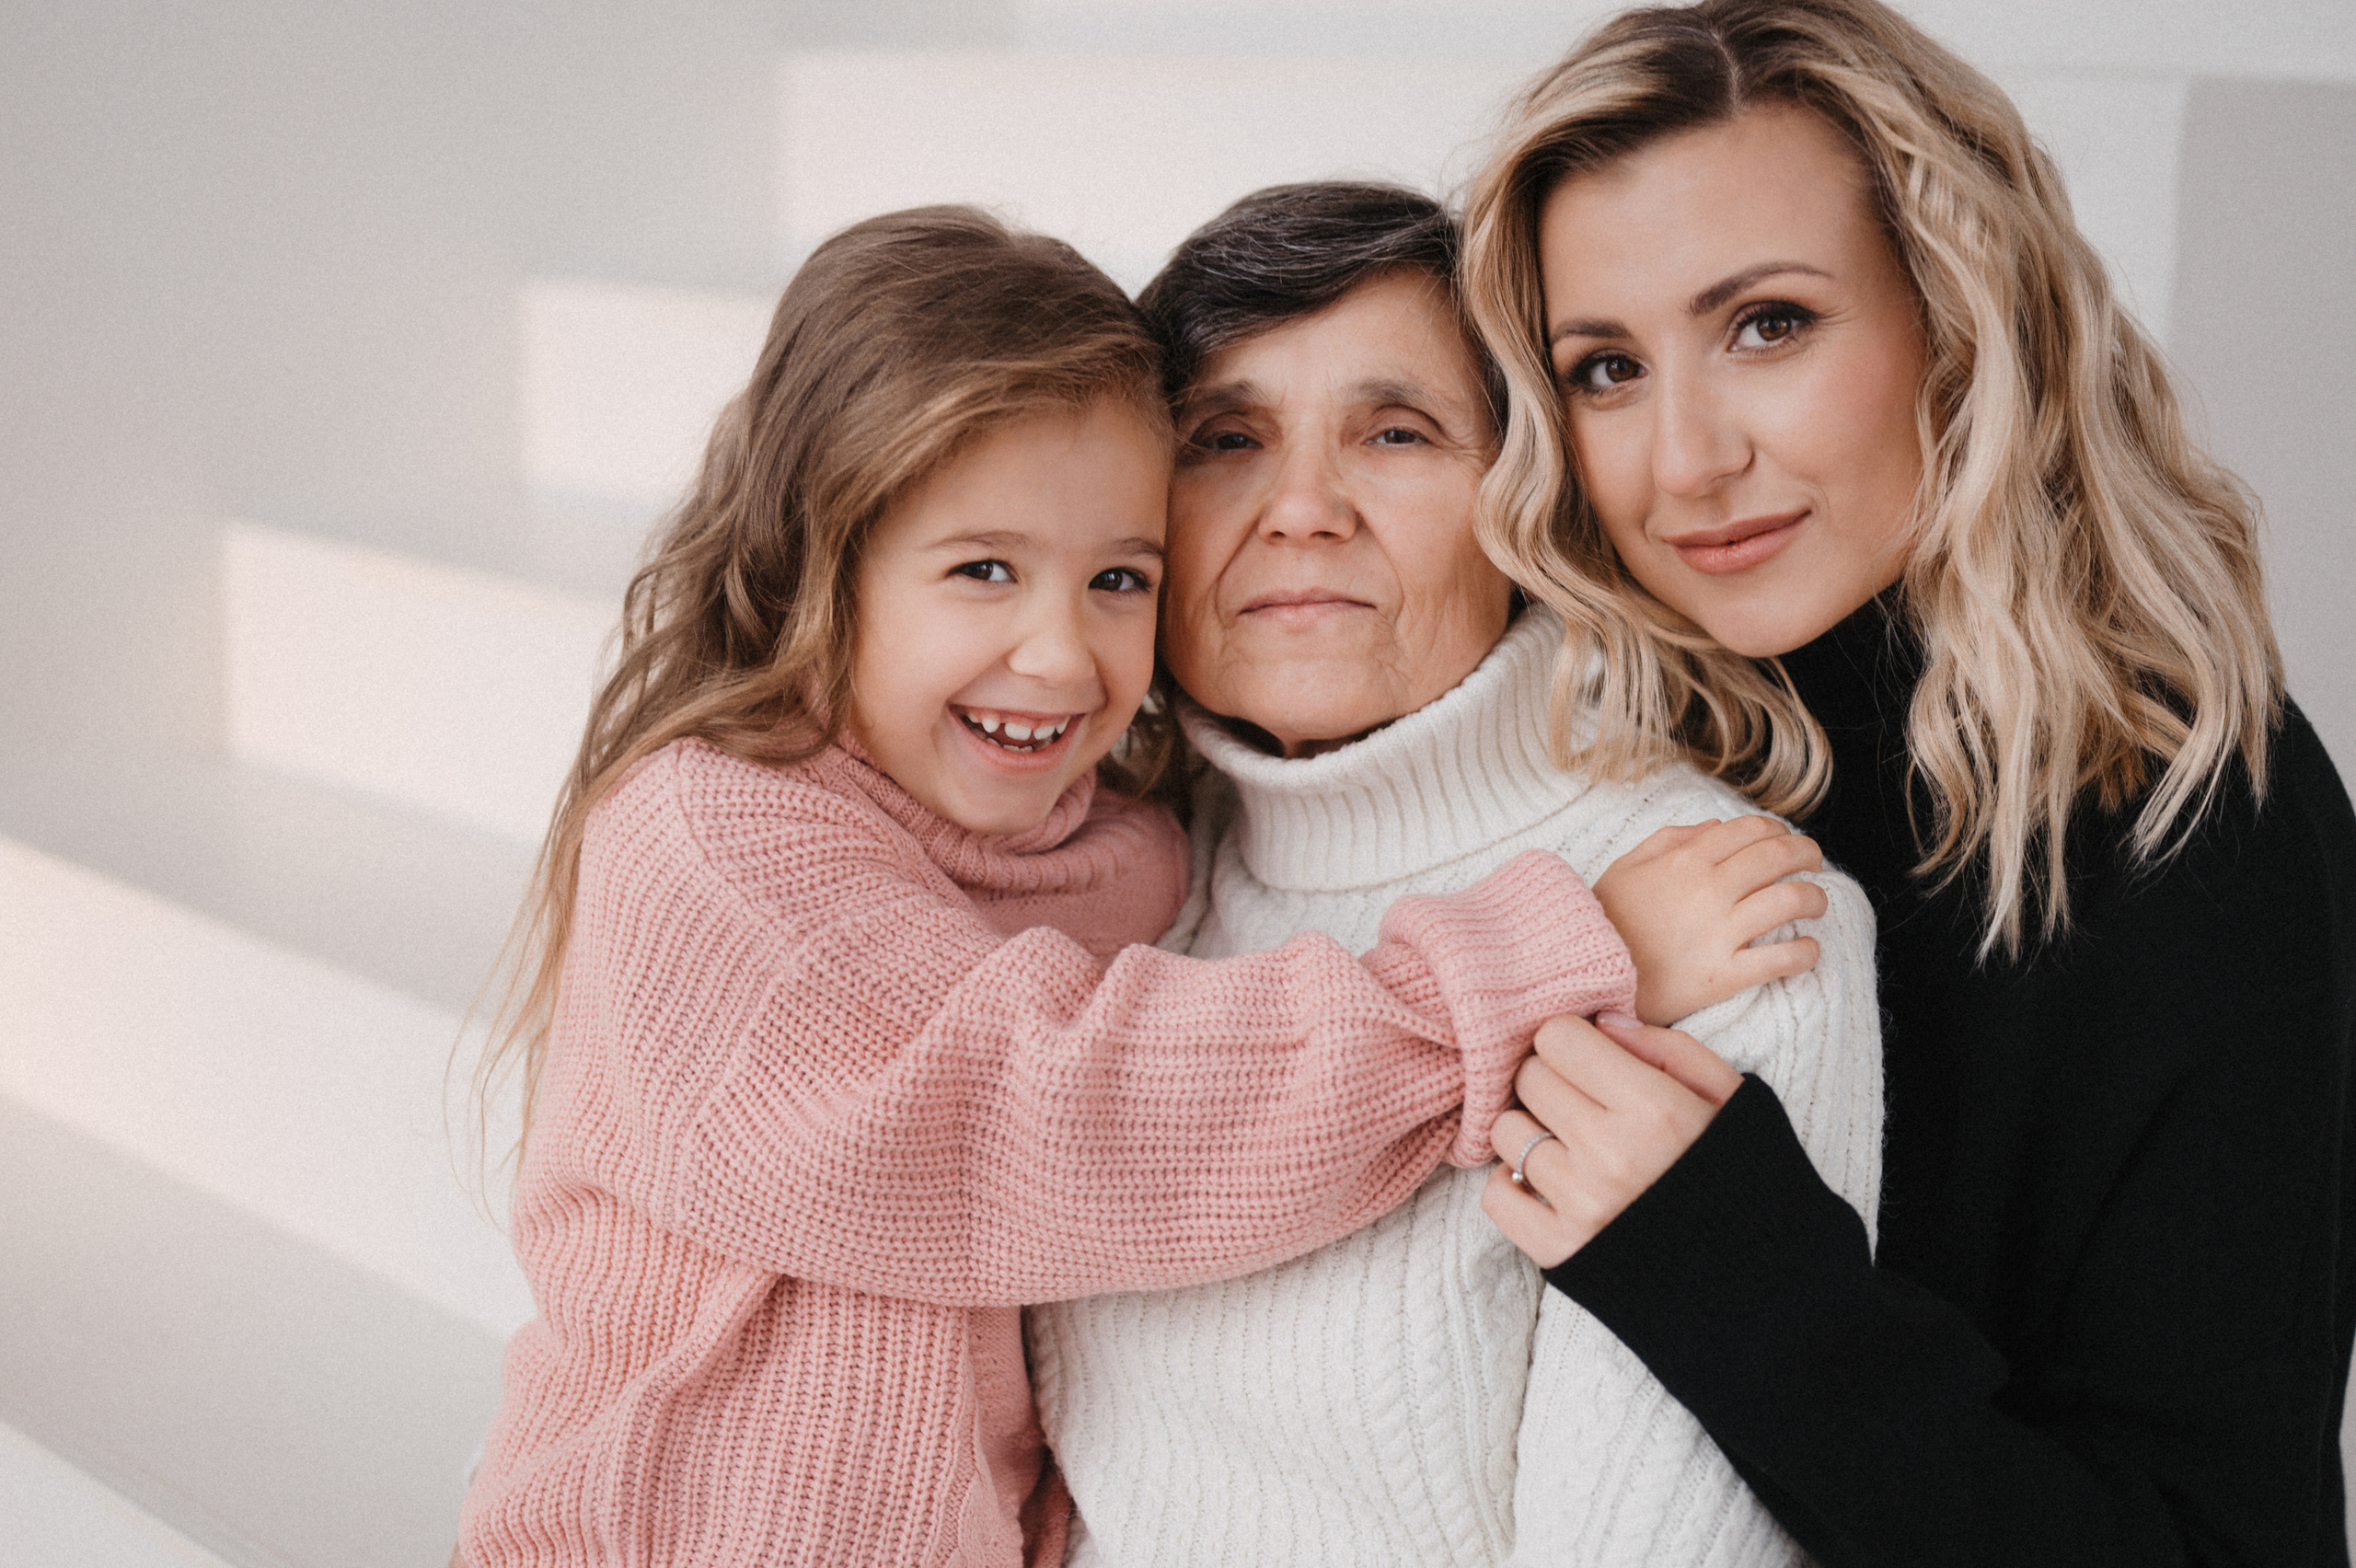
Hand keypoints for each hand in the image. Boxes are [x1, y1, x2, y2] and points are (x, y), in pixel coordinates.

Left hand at [1481, 1011, 1741, 1266]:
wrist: (1762, 1283)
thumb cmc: (1747, 1178)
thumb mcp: (1731, 1097)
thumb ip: (1668, 1050)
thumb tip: (1602, 1022)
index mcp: (1654, 1109)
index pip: (1557, 1038)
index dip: (1573, 1043)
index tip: (1590, 1060)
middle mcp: (1611, 1154)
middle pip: (1528, 1079)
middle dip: (1551, 1080)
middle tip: (1582, 1102)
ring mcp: (1581, 1206)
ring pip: (1506, 1132)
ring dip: (1532, 1131)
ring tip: (1571, 1146)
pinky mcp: (1560, 1252)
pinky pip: (1496, 1196)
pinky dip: (1513, 1184)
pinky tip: (1550, 1184)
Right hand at [1592, 815, 1827, 1024]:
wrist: (1583, 972)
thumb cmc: (1604, 920)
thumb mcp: (1624, 867)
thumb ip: (1669, 840)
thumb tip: (1715, 828)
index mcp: (1686, 860)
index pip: (1751, 830)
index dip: (1778, 831)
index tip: (1785, 840)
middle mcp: (1709, 889)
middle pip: (1779, 857)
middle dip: (1807, 854)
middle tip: (1813, 864)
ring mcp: (1719, 932)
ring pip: (1791, 901)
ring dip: (1815, 899)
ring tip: (1816, 905)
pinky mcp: (1724, 975)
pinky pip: (1781, 959)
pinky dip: (1805, 953)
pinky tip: (1808, 950)